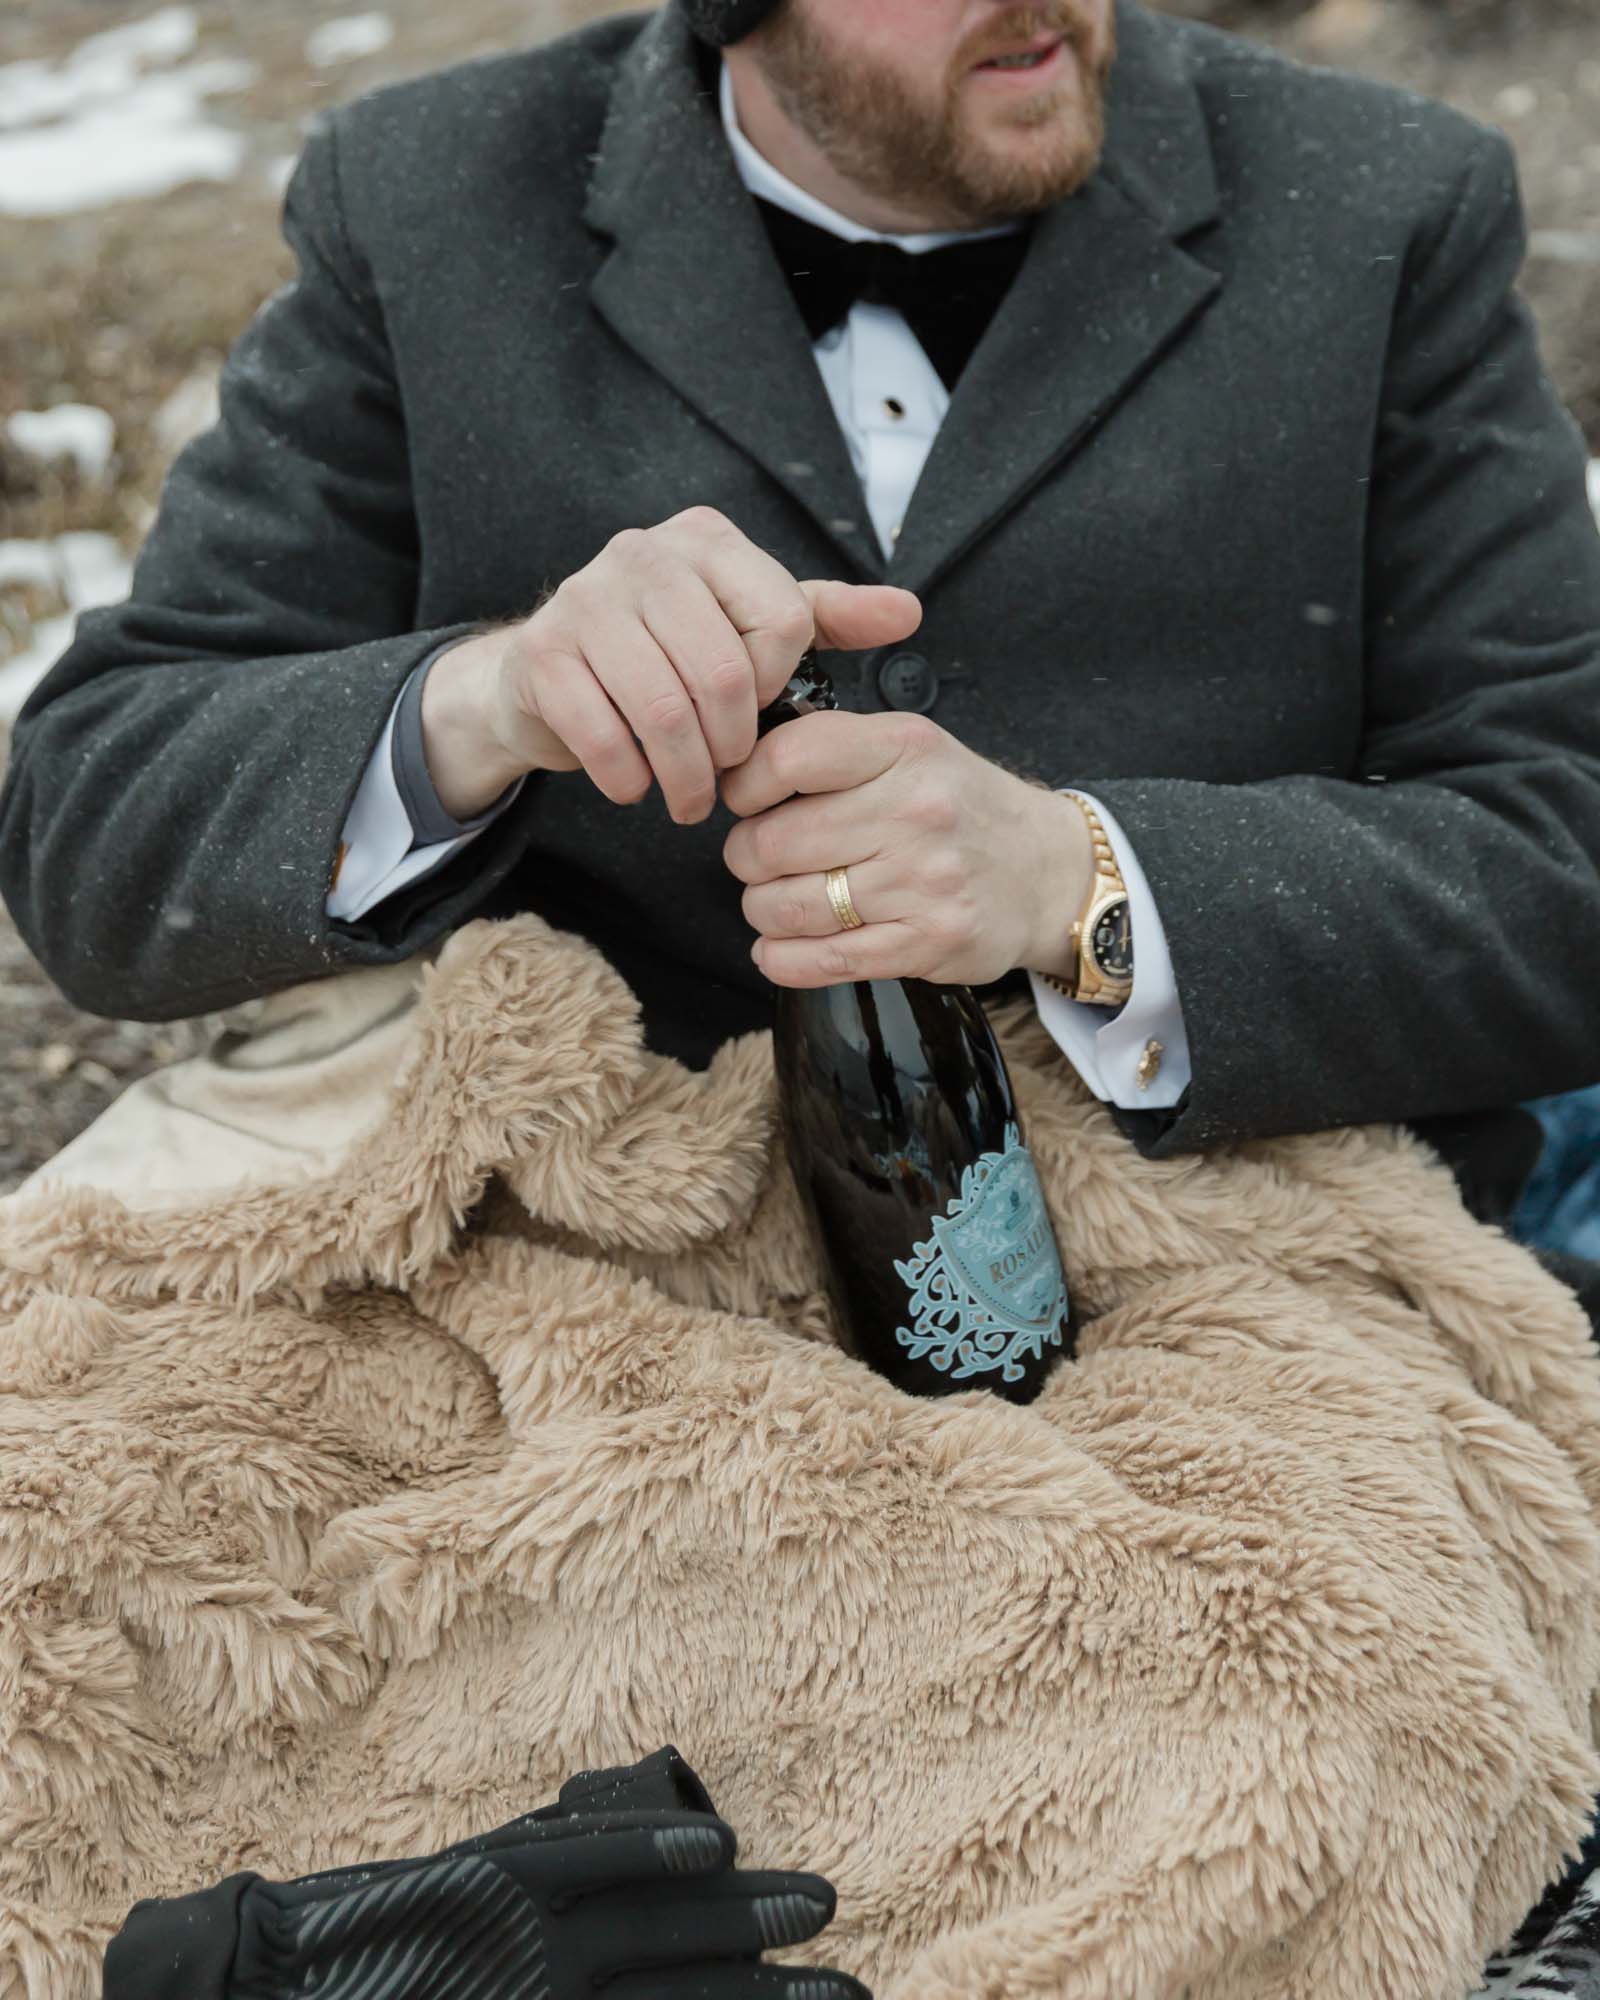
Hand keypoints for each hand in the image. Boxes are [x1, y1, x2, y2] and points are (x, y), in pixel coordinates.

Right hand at [418, 505, 920, 819]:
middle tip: (727, 781)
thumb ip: (828, 618)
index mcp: (708, 539)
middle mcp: (644, 552)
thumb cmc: (665, 652)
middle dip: (732, 748)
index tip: (758, 712)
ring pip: (664, 709)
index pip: (781, 621)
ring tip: (688, 799)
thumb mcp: (749, 625)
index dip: (777, 686)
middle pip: (725, 673)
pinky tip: (634, 786)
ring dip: (684, 775)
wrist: (546, 675)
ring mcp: (585, 597)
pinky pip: (601, 733)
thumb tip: (909, 612)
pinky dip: (627, 778)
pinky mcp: (541, 653)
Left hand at [721, 710, 1094, 987]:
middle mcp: (915, 811)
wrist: (1048, 874)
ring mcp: (922, 883)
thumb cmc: (960, 808)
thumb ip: (832, 748)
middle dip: (748, 857)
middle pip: (770, 843)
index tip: (747, 801)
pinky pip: (820, 959)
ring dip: (764, 909)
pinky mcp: (925, 944)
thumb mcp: (910, 748)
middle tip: (763, 858)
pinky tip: (780, 948)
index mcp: (904, 748)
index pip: (786, 759)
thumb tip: (734, 769)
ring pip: (785, 906)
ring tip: (780, 900)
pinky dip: (782, 958)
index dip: (744, 786)